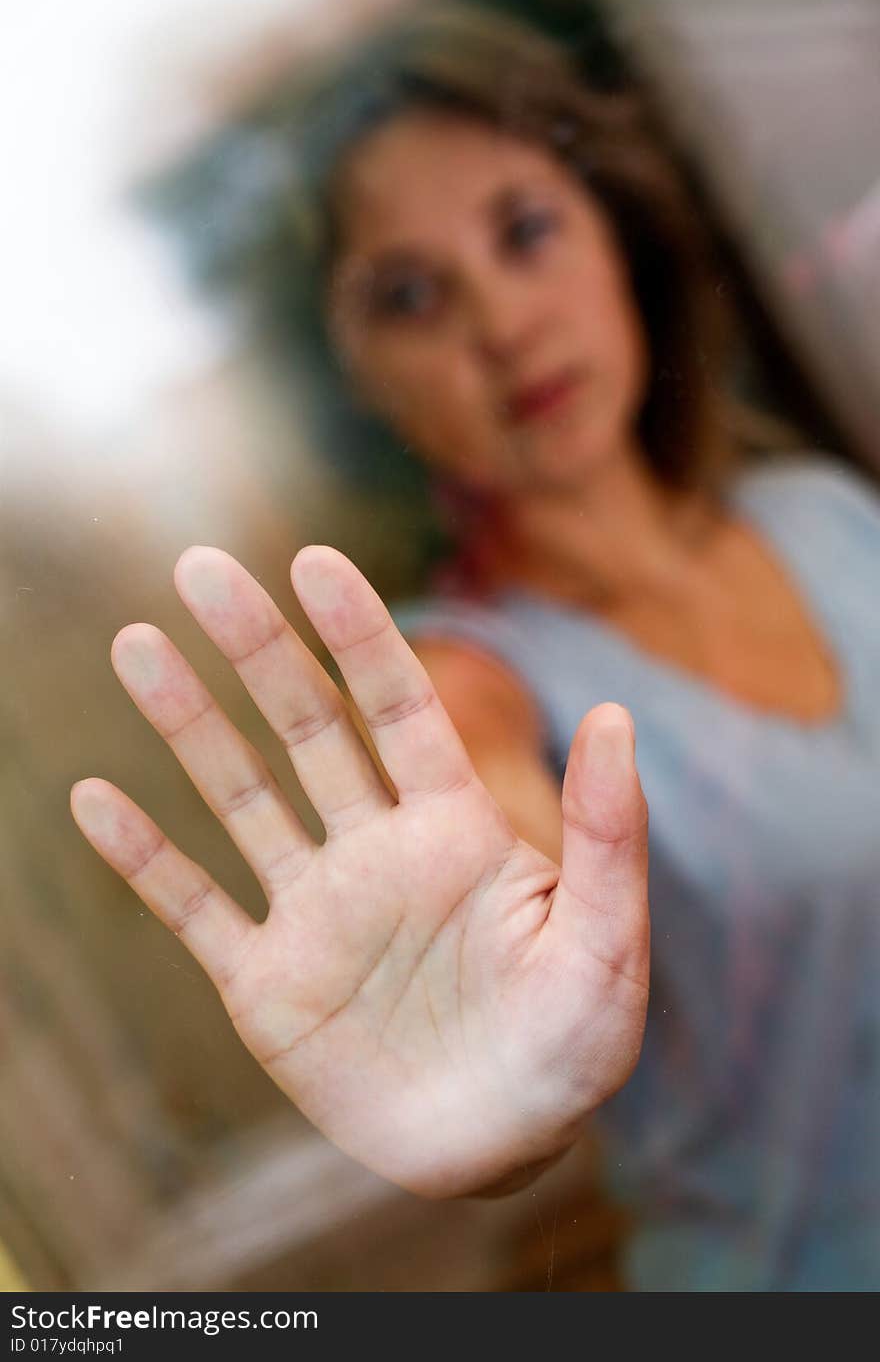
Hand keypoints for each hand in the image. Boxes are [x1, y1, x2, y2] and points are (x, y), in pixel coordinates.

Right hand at [70, 545, 648, 1197]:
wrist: (502, 1145)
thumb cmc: (571, 1043)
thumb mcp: (606, 943)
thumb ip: (610, 836)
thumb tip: (618, 714)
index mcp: (453, 828)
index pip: (398, 708)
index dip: (358, 635)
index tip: (314, 562)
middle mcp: (373, 849)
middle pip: (303, 729)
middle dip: (256, 649)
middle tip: (199, 568)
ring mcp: (314, 910)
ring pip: (238, 798)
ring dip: (186, 727)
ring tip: (135, 646)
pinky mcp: (266, 982)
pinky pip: (195, 908)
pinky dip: (145, 859)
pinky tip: (92, 798)